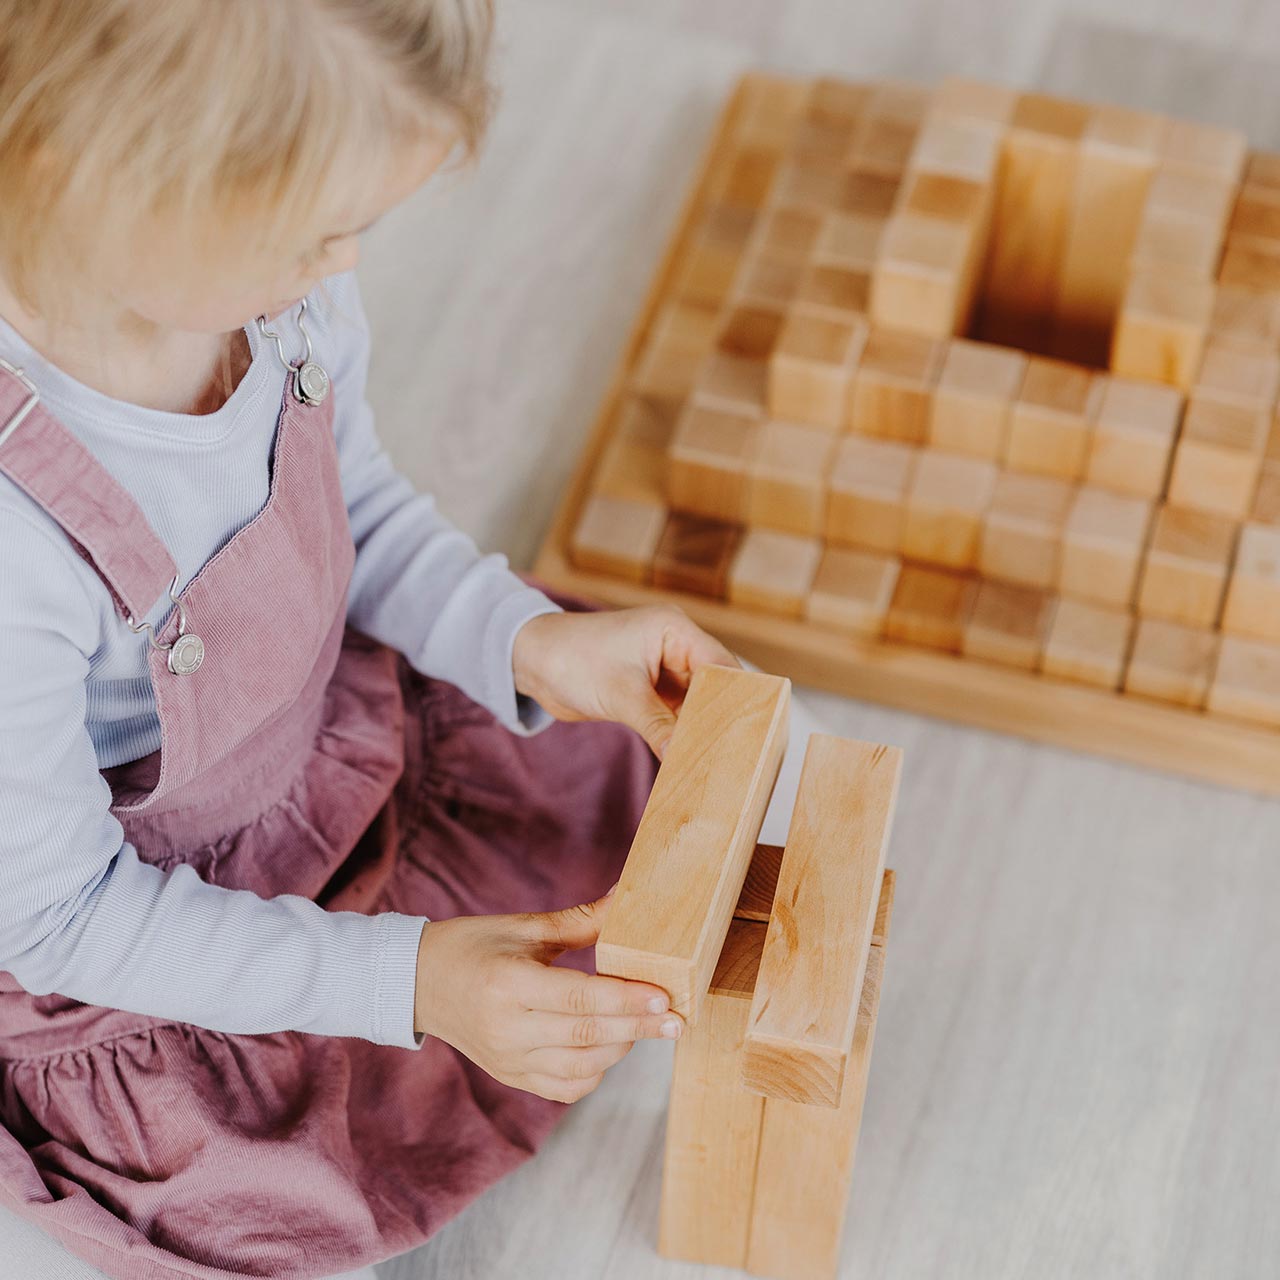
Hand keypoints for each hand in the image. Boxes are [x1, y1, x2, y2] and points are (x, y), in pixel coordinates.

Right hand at [414, 886, 685, 1102]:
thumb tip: (628, 896)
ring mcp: (508, 1059)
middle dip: (638, 1028)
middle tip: (678, 1019)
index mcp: (508, 985)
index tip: (664, 996)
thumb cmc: (473, 946)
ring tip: (647, 1025)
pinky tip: (611, 1046)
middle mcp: (507, 1029)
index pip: (580, 999)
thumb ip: (581, 921)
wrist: (419, 983)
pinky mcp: (511, 1076)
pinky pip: (565, 1087)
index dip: (625, 999)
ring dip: (622, 1048)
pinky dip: (595, 1071)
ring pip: (581, 1067)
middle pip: (586, 1035)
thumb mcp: (523, 927)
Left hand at [511, 605, 741, 758]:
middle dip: (720, 717)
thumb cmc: (572, 659)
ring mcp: (663, 668)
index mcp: (674, 630)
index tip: (749, 732)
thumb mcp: (620, 695)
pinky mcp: (649, 689)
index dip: (736, 697)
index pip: (721, 665)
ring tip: (715, 762)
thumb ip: (657, 725)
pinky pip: (676, 713)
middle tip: (735, 755)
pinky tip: (688, 757)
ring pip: (696, 703)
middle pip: (714, 685)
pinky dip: (681, 733)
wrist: (531, 660)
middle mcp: (675, 646)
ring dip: (700, 729)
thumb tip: (684, 757)